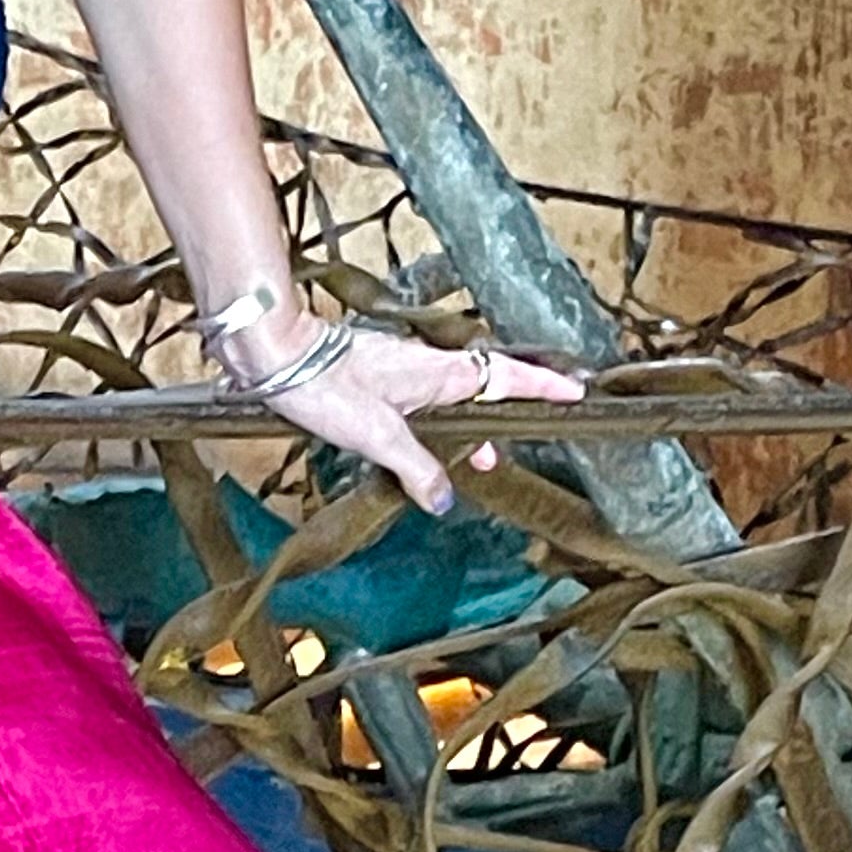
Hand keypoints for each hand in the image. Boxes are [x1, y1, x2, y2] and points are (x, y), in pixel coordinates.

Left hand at [231, 317, 584, 517]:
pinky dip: (434, 421)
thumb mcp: (377, 437)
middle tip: (516, 448)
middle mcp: (426, 366)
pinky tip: (418, 446)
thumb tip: (443, 497)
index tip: (575, 391)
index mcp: (439, 374)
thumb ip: (416, 468)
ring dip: (466, 425)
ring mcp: (401, 368)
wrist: (275, 354)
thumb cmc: (323, 385)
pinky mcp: (376, 374)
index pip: (506, 377)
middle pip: (482, 390)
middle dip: (504, 417)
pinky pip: (421, 398)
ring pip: (450, 396)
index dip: (543, 385)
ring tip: (475, 459)